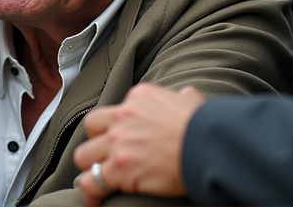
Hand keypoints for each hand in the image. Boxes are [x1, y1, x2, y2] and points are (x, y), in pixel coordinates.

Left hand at [74, 84, 206, 205]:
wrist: (208, 145)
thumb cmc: (206, 126)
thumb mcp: (192, 101)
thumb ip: (182, 97)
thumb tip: (186, 95)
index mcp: (139, 97)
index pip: (117, 109)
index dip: (120, 125)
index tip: (127, 137)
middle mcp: (123, 116)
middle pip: (92, 127)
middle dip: (97, 140)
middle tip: (108, 154)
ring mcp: (118, 142)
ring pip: (84, 155)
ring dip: (91, 166)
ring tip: (99, 177)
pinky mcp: (119, 169)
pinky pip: (91, 182)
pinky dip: (90, 194)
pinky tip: (96, 200)